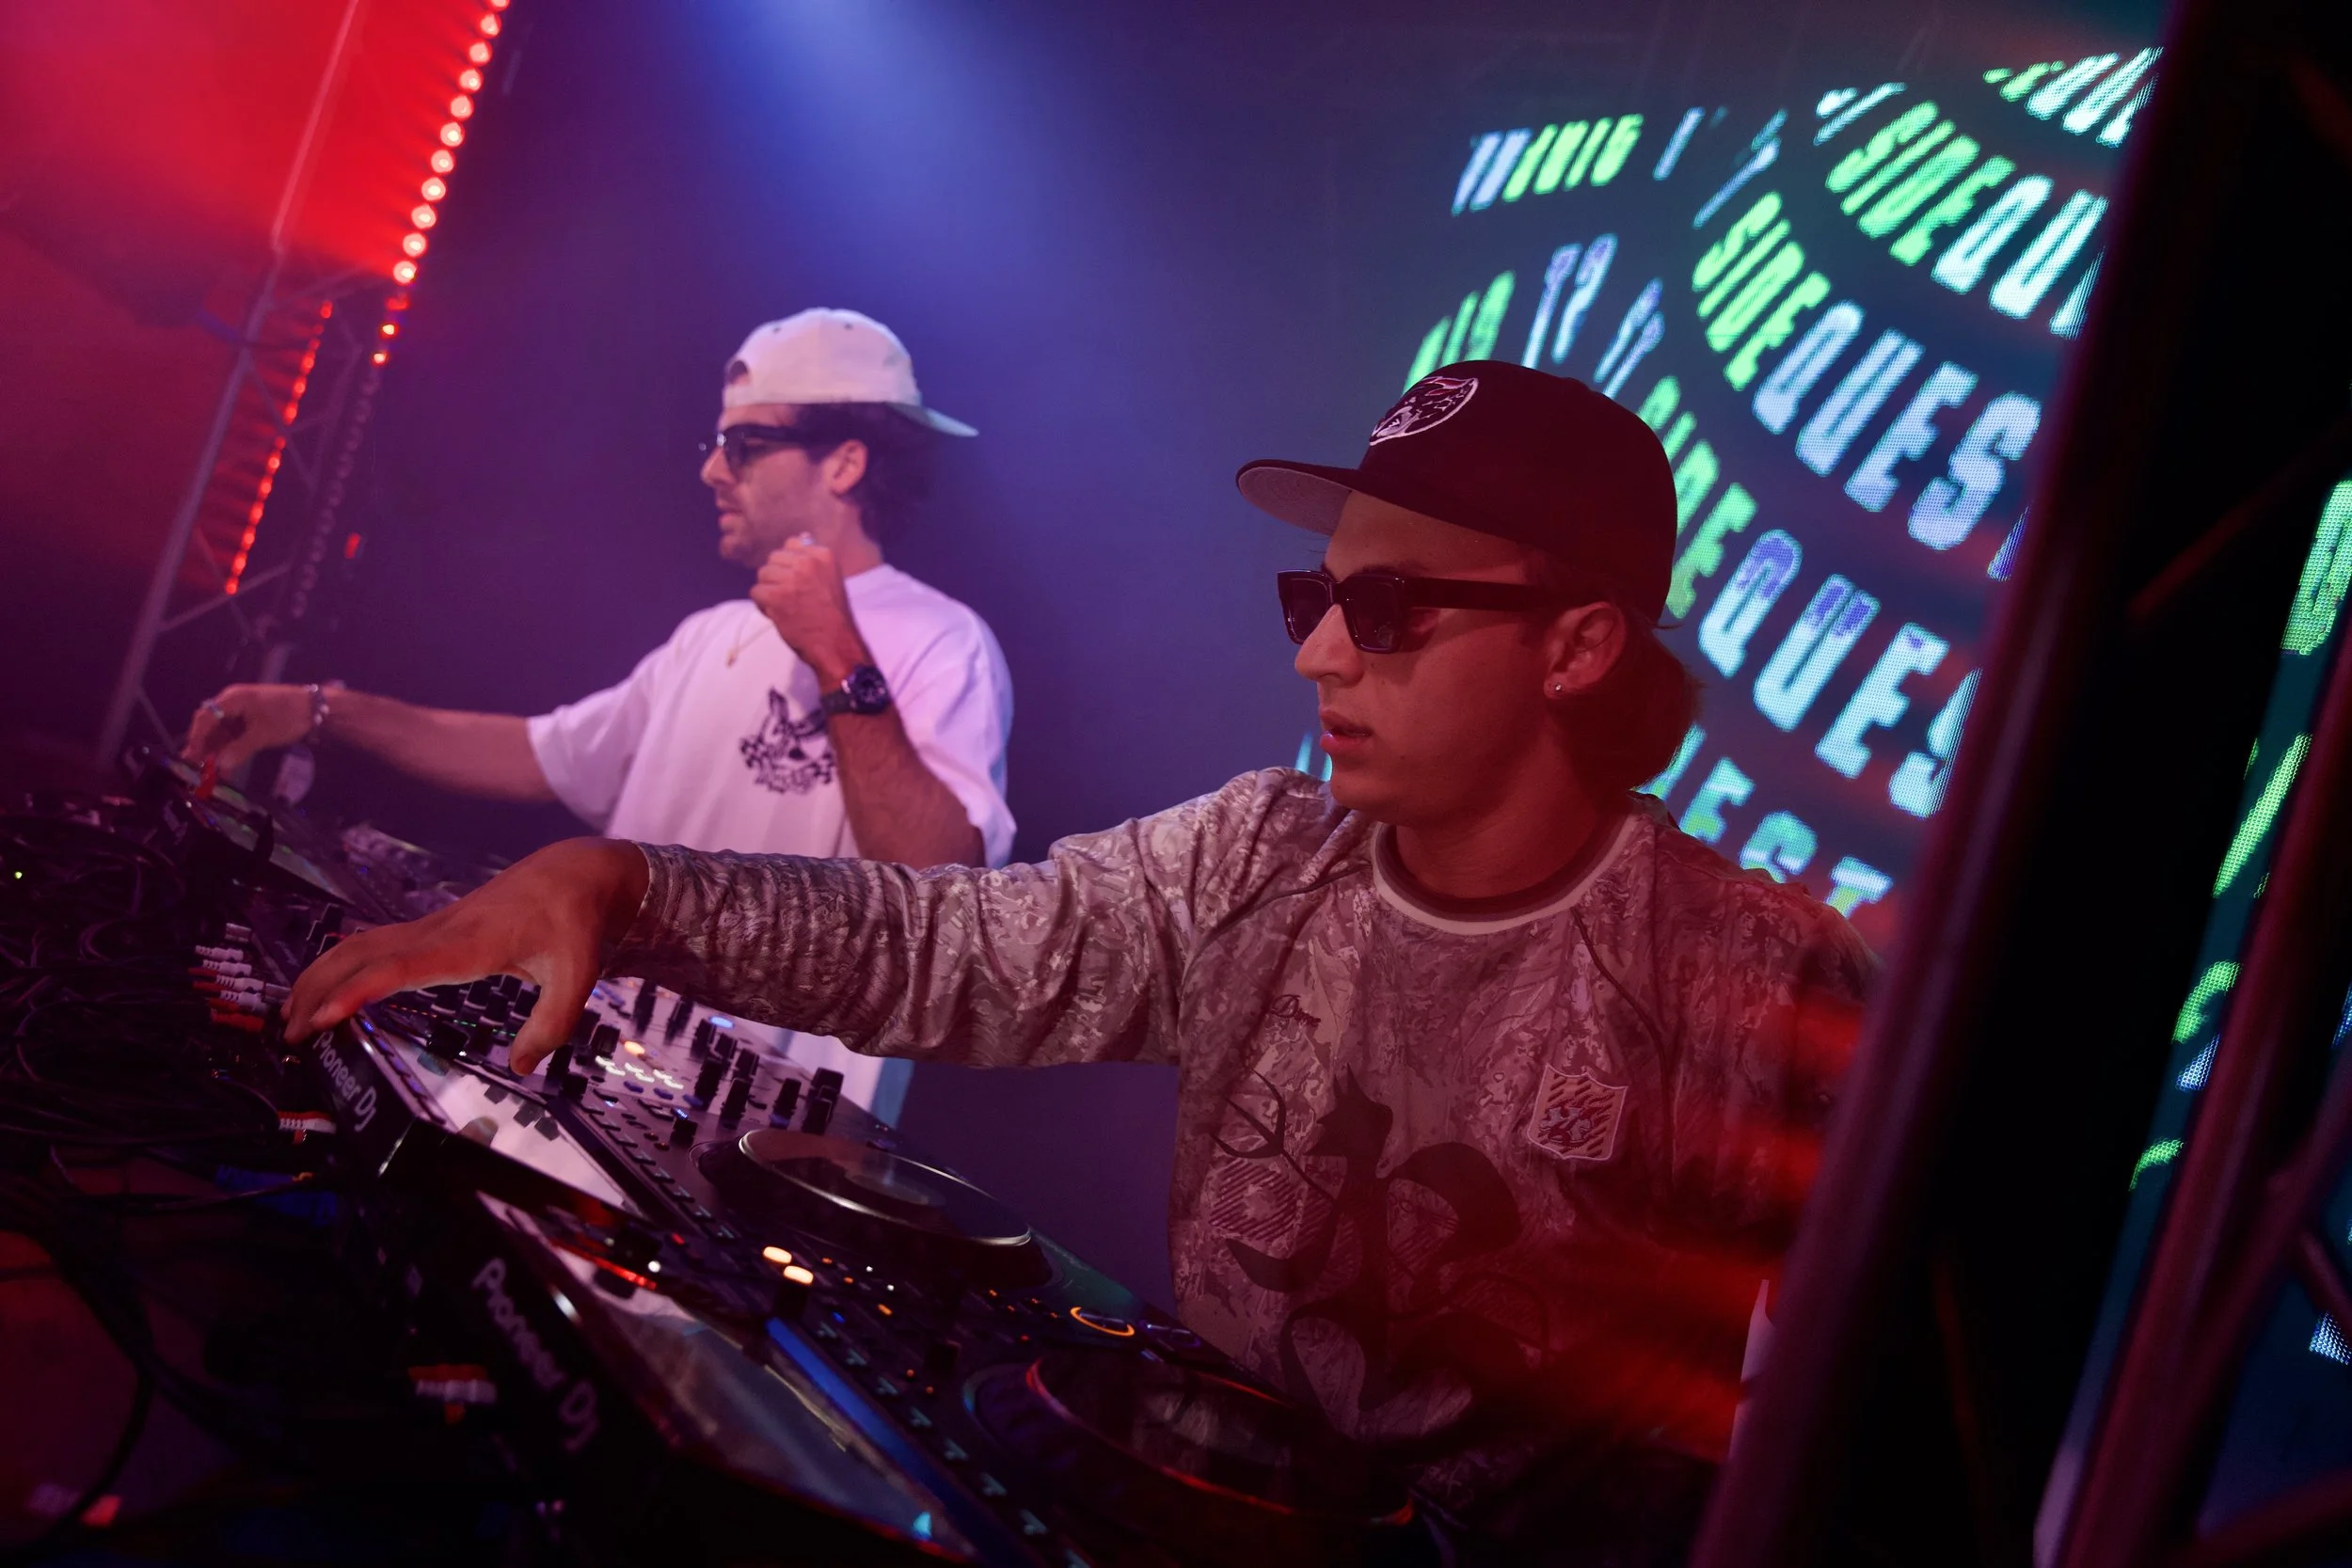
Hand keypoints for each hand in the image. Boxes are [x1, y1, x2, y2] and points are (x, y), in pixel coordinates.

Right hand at [184, 684, 312, 771]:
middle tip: (195, 767)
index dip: (197, 737)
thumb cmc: (288, 716)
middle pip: (210, 725)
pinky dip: (230, 749)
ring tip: (208, 771)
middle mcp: (232, 703)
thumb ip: (240, 749)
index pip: (205, 717)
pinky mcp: (250, 721)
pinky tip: (225, 766)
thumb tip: (220, 766)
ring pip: (222, 732)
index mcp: (232, 699)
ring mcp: (241, 712)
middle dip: (204, 746)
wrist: (316, 708)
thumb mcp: (263, 734)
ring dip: (216, 750)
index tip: (191, 756)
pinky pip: (234, 735)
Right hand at [284, 838, 650, 1074]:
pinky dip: (339, 966)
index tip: (323, 1017)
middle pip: (362, 955)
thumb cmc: (574, 925)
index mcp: (470, 944)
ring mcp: (430, 926)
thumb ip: (553, 1024)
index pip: (404, 966)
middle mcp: (440, 932)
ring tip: (290, 1019)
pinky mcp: (430, 929)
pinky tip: (324, 991)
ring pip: (359, 946)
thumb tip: (520, 1066)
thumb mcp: (578, 976)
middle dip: (320, 992)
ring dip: (320, 977)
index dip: (361, 990)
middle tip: (290, 1037)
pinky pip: (372, 944)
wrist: (573, 874)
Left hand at [751, 536, 868, 685]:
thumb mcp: (830, 578)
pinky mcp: (776, 596)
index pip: (791, 545)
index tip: (801, 582)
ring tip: (785, 606)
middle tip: (791, 597)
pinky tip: (779, 614)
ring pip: (762, 574)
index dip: (790, 565)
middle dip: (777, 576)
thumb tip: (797, 538)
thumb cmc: (832, 614)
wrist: (836, 643)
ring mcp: (791, 578)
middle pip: (774, 559)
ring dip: (769, 591)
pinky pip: (756, 592)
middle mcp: (807, 562)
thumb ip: (812, 560)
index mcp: (823, 555)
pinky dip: (763, 605)